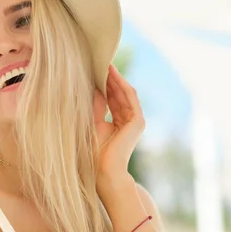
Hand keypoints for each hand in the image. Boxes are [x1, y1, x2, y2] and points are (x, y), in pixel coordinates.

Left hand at [93, 65, 144, 179]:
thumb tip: (93, 88)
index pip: (112, 99)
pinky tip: (112, 74)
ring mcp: (134, 121)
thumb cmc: (95, 152)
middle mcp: (128, 121)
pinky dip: (122, 85)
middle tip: (99, 61)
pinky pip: (130, 98)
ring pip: (125, 93)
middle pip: (119, 94)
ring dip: (116, 79)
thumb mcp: (92, 123)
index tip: (93, 70)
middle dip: (110, 79)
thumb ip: (95, 106)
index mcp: (117, 123)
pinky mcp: (138, 121)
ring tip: (105, 64)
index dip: (104, 85)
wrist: (104, 170)